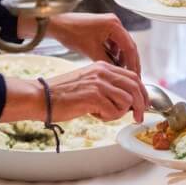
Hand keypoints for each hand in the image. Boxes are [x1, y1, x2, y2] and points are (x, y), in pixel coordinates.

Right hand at [0, 61, 146, 123]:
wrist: (42, 97)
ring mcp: (99, 83)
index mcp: (103, 67)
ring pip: (127, 100)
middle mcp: (103, 72)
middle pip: (136, 87)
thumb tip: (126, 101)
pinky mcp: (94, 96)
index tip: (143, 104)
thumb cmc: (62, 94)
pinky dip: (108, 117)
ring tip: (103, 114)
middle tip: (138, 117)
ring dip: (119, 112)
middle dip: (140, 104)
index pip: (133, 77)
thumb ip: (107, 87)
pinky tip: (94, 114)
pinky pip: (114, 111)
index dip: (142, 92)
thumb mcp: (89, 83)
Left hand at [44, 12, 141, 74]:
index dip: (133, 63)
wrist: (58, 24)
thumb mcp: (91, 50)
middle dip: (130, 62)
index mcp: (113, 25)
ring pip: (121, 46)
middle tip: (134, 76)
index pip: (130, 47)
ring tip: (122, 73)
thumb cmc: (71, 33)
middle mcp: (114, 23)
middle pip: (128, 45)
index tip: (135, 75)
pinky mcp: (104, 29)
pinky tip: (112, 64)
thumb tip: (117, 73)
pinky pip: (114, 44)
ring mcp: (110, 25)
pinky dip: (114, 54)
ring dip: (122, 59)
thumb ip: (106, 62)